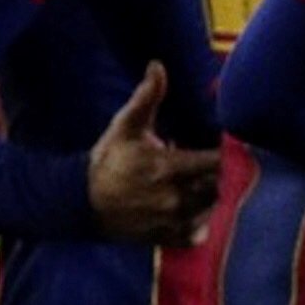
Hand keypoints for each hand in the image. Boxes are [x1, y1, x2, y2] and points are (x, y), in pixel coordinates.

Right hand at [84, 75, 219, 244]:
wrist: (79, 201)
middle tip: (206, 167)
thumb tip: (158, 66)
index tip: (223, 149)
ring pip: (212, 209)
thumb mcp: (125, 126)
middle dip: (218, 176)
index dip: (226, 155)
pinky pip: (198, 233)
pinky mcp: (167, 238)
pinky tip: (187, 209)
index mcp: (167, 167)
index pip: (217, 162)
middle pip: (220, 187)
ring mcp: (171, 221)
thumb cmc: (108, 160)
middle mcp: (173, 198)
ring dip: (209, 198)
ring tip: (194, 186)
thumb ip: (147, 97)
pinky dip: (198, 223)